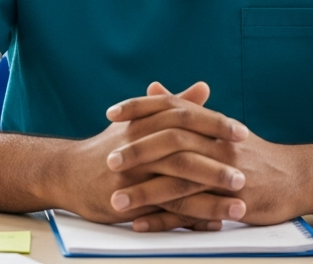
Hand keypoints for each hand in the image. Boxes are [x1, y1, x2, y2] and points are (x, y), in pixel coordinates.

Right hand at [54, 82, 246, 228]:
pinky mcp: (127, 202)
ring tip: (239, 205)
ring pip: (176, 185)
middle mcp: (137, 147)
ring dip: (210, 197)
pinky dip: (191, 219)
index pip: (184, 118)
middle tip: (245, 173)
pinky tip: (213, 224)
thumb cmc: (108, 146)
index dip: (214, 125)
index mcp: (143, 123)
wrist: (67, 172)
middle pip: (182, 152)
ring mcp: (132, 176)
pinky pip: (164, 212)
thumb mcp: (138, 121)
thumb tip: (203, 87)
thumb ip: (173, 105)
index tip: (242, 132)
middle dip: (216, 164)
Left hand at [107, 85, 304, 230]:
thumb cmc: (254, 152)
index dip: (140, 109)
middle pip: (173, 142)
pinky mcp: (230, 202)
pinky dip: (165, 219)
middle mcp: (218, 144)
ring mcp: (225, 173)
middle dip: (138, 151)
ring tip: (116, 200)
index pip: (172, 108)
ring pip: (179, 181)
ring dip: (145, 192)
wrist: (299, 178)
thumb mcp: (219, 126)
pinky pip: (192, 212)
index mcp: (212, 123)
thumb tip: (153, 88)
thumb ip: (185, 108)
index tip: (111, 113)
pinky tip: (141, 224)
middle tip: (109, 160)